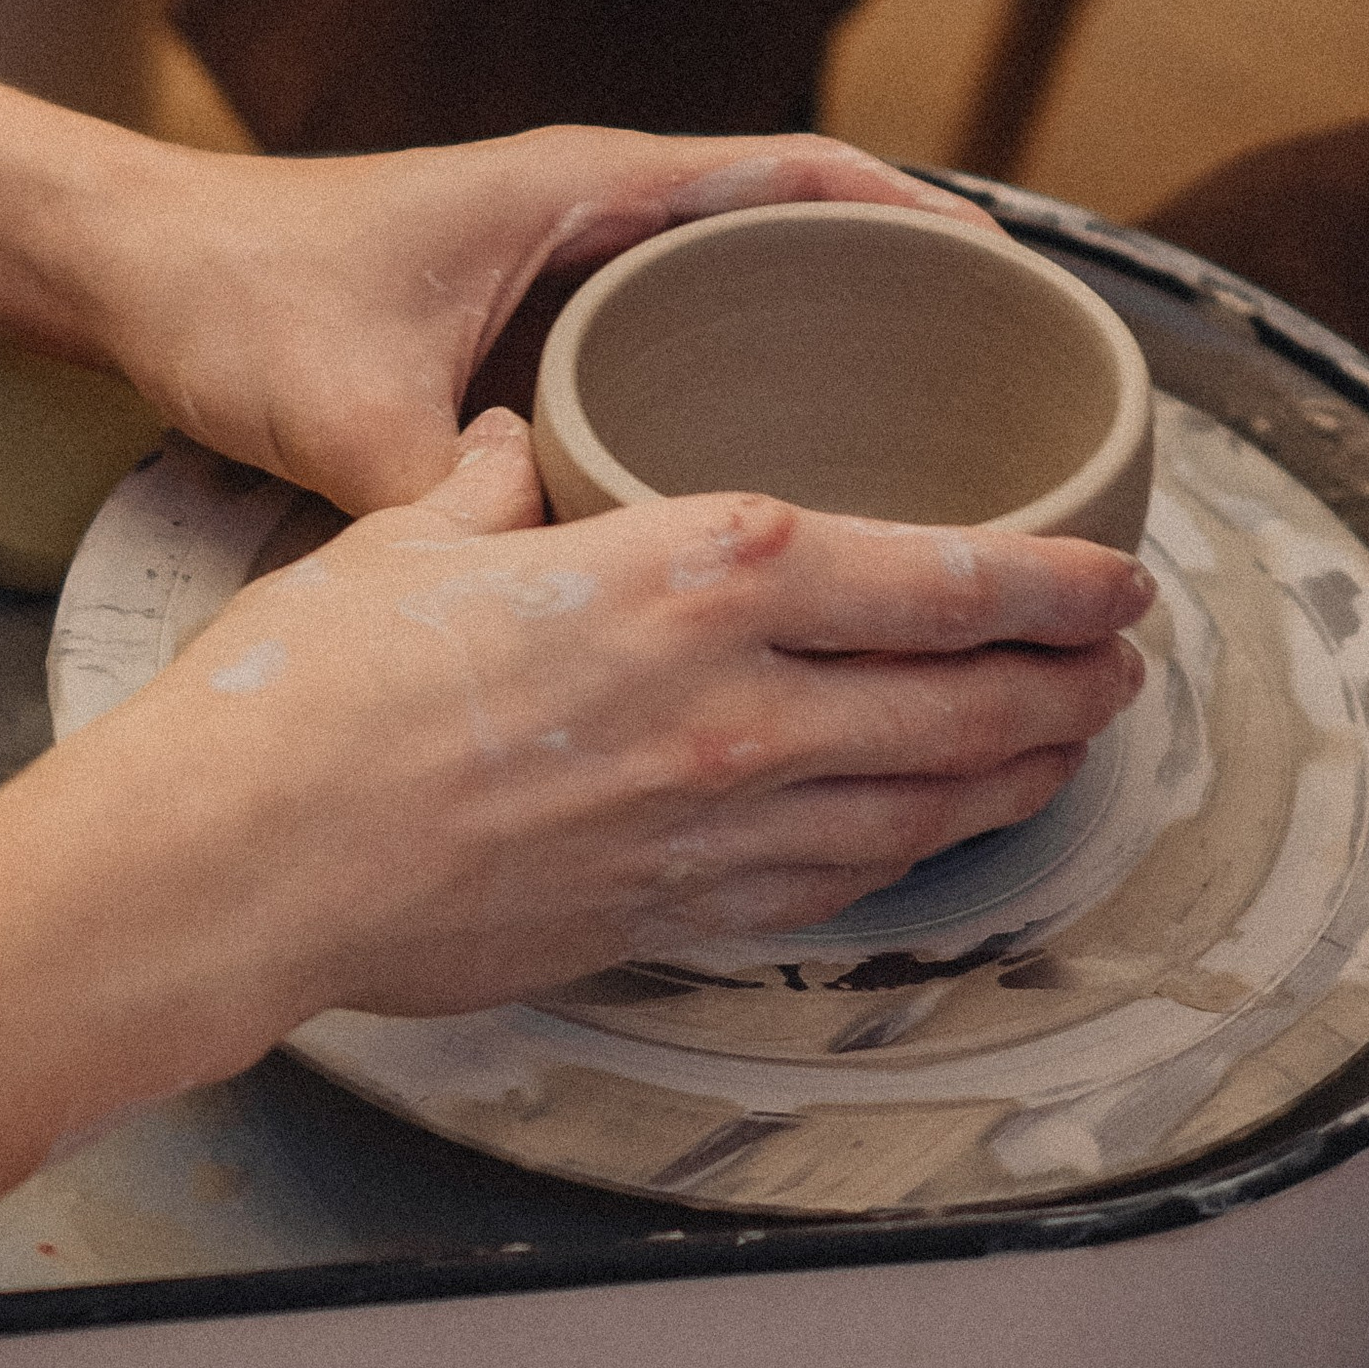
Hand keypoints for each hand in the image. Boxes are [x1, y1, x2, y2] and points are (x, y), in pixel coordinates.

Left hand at [62, 124, 999, 515]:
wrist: (127, 273)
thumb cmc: (232, 294)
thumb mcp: (352, 409)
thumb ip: (446, 499)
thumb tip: (537, 604)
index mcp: (586, 192)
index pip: (802, 180)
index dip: (922, 224)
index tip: (1019, 289)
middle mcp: (591, 219)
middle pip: (799, 244)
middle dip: (907, 312)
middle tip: (1012, 406)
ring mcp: (562, 275)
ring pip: (738, 309)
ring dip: (830, 365)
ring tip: (927, 471)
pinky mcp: (525, 336)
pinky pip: (671, 362)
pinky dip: (735, 412)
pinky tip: (770, 514)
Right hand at [108, 410, 1154, 1028]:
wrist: (241, 862)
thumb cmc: (310, 688)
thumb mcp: (412, 534)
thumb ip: (488, 486)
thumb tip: (501, 449)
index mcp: (694, 573)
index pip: (937, 575)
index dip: (1051, 578)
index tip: (1114, 575)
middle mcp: (738, 706)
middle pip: (968, 701)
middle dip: (1070, 682)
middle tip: (1127, 662)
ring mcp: (712, 829)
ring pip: (925, 807)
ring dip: (1016, 776)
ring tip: (1067, 747)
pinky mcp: (664, 918)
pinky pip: (830, 888)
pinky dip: (904, 857)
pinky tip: (925, 837)